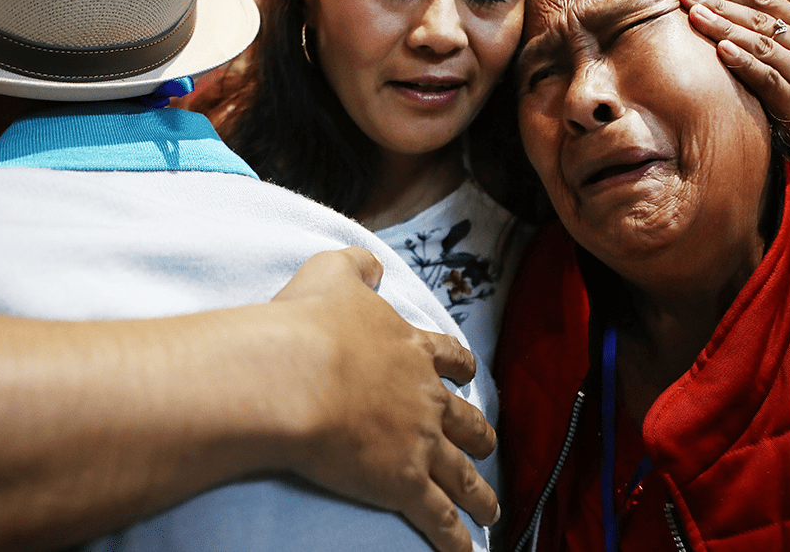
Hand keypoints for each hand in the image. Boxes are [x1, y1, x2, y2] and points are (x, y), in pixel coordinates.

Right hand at [271, 247, 499, 551]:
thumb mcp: (332, 273)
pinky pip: (439, 517)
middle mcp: (425, 396)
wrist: (297, 375)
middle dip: (478, 435)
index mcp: (410, 350)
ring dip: (479, 494)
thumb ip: (357, 266)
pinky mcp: (404, 482)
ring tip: (492, 510)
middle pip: (464, 419)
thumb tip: (373, 265)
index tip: (467, 373)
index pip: (447, 358)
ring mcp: (420, 441)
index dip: (459, 368)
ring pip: (462, 473)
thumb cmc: (308, 324)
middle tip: (488, 446)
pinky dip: (456, 538)